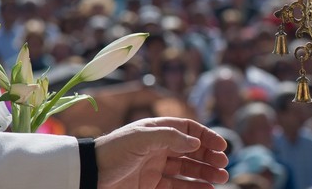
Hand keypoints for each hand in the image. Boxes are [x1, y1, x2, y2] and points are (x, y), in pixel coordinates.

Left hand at [95, 117, 228, 188]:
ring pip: (187, 169)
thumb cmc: (113, 151)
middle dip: (209, 157)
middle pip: (192, 150)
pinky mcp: (150, 185)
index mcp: (158, 130)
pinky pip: (177, 187)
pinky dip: (193, 188)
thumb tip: (196, 141)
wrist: (88, 175)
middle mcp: (160, 147)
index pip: (189, 130)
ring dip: (205, 173)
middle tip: (223, 166)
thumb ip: (170, 137)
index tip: (221, 147)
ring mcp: (156, 167)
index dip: (206, 136)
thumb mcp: (141, 138)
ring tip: (221, 179)